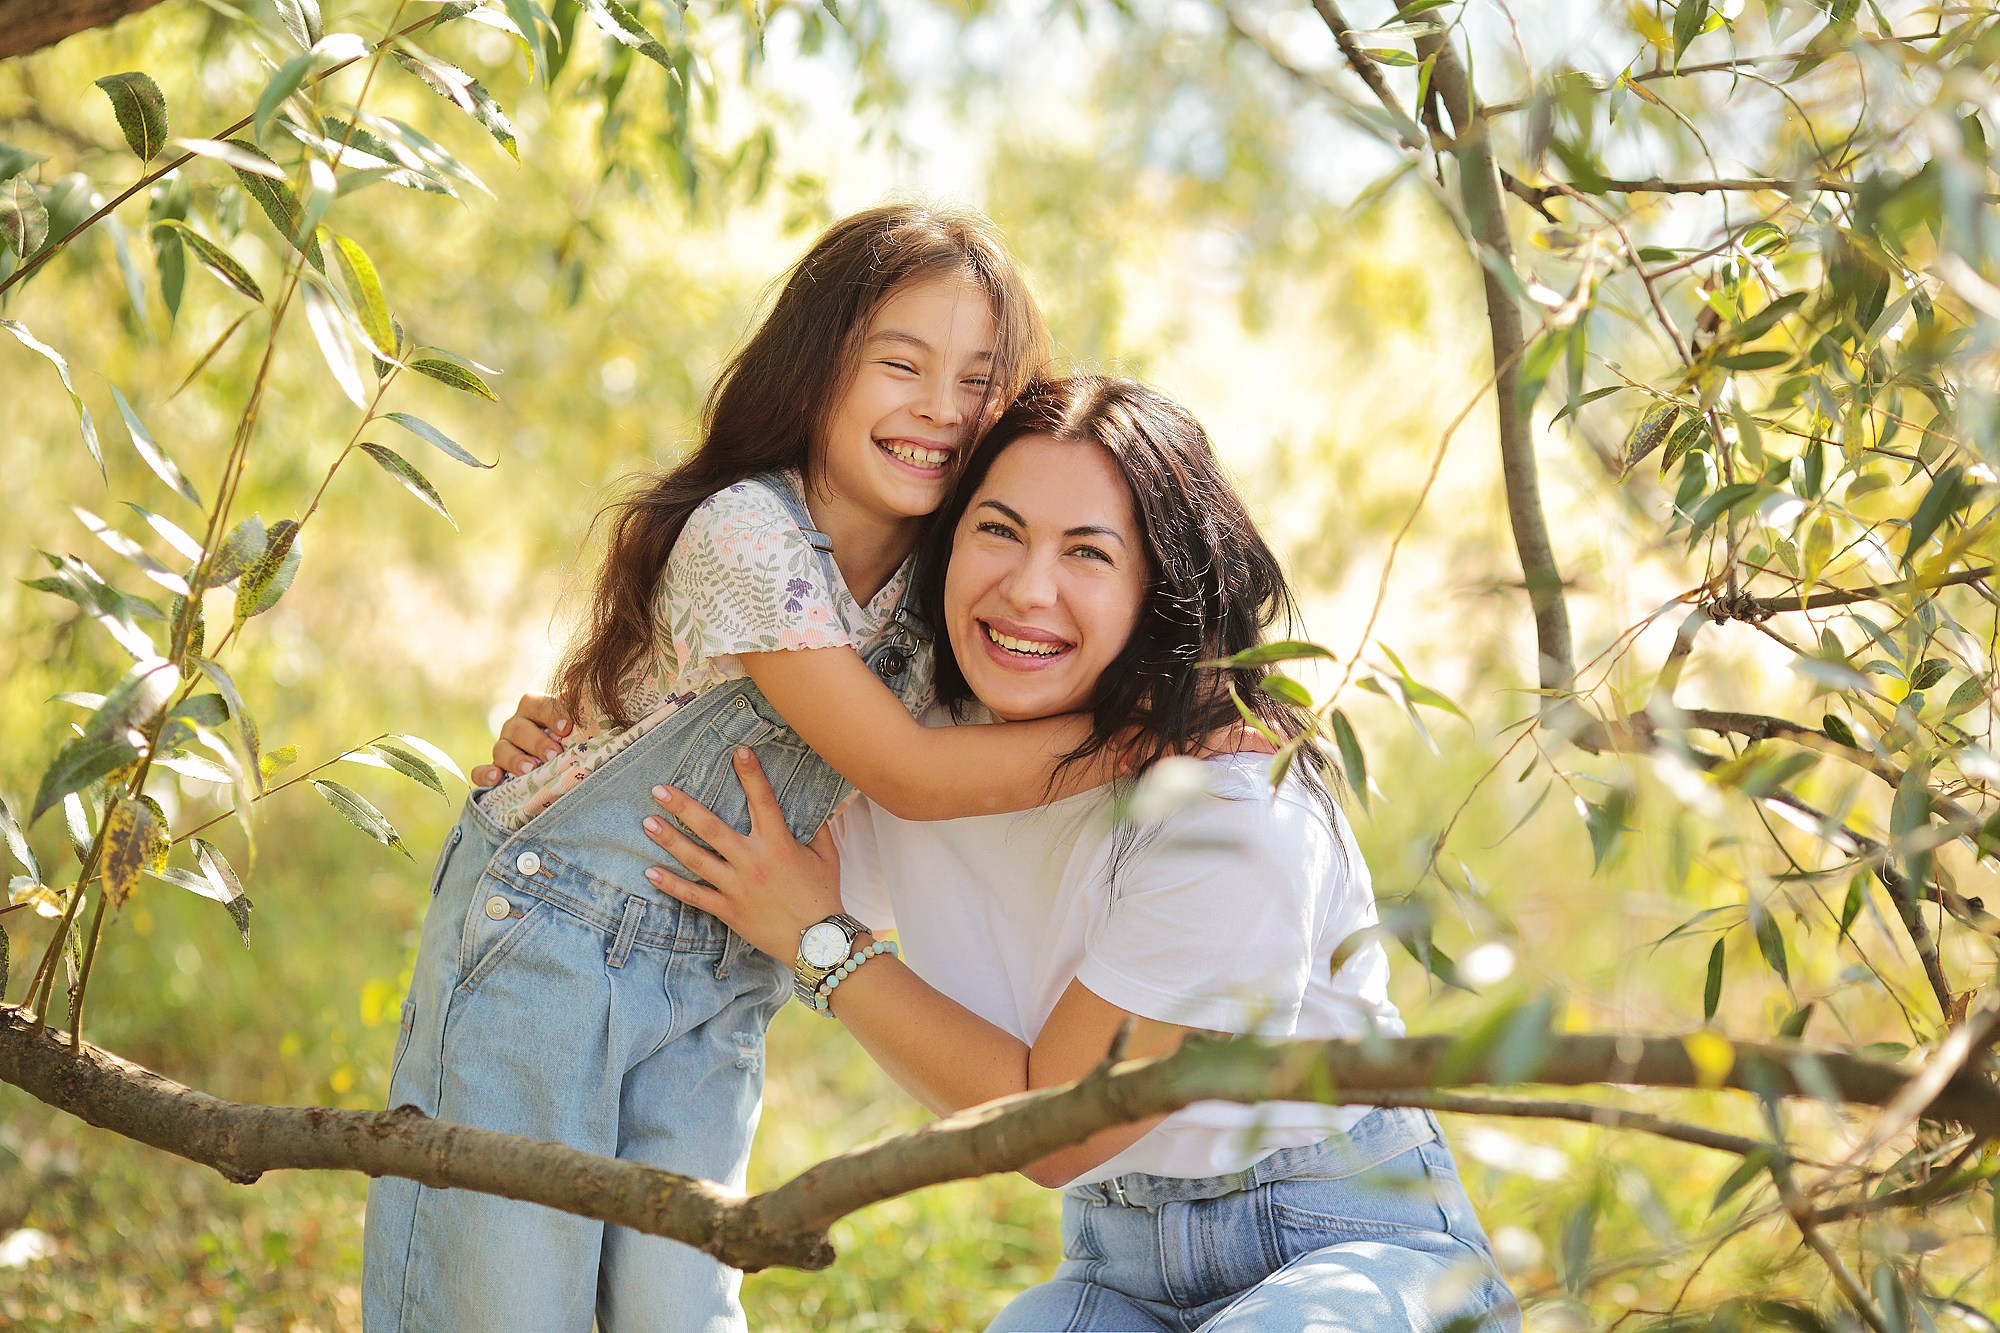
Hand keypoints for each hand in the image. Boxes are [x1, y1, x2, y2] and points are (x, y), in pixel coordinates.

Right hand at [471, 692, 572, 786]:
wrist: (560, 756)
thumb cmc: (571, 733)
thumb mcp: (577, 716)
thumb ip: (578, 700)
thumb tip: (572, 676)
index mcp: (534, 708)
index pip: (536, 704)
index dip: (550, 713)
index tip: (566, 728)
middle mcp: (516, 725)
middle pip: (518, 729)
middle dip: (537, 742)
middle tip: (554, 754)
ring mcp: (504, 747)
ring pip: (501, 749)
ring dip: (515, 760)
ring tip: (530, 769)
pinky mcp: (496, 769)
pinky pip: (480, 771)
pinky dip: (485, 775)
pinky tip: (496, 778)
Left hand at [640, 747, 844, 959]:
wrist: (818, 943)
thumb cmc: (823, 896)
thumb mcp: (827, 857)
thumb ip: (819, 828)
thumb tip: (825, 802)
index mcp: (778, 844)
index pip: (762, 801)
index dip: (751, 775)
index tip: (737, 752)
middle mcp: (752, 861)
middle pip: (711, 828)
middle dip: (682, 807)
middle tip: (659, 791)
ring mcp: (737, 887)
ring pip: (696, 859)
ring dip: (669, 840)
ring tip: (648, 823)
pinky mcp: (728, 910)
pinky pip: (694, 896)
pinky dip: (671, 884)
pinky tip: (651, 872)